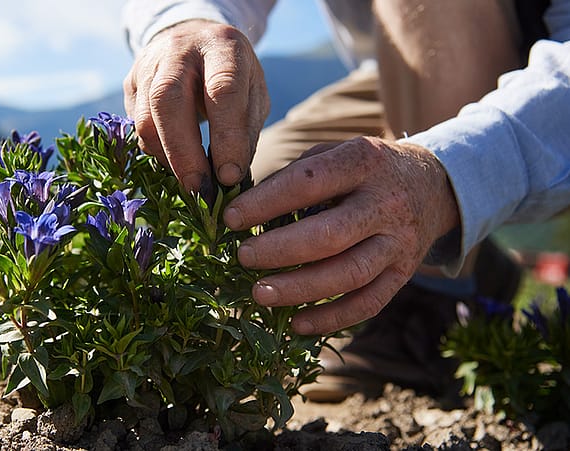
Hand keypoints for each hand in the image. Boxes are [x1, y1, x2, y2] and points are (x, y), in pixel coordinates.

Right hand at [123, 19, 269, 192]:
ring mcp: (147, 65)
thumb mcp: (253, 93)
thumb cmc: (232, 74)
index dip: (226, 137)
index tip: (229, 176)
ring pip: (146, 118)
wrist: (194, 40)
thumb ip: (245, 131)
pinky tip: (175, 161)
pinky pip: (137, 126)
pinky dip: (156, 150)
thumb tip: (229, 177)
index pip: (222, 90)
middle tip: (199, 188)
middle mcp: (179, 50)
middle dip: (183, 153)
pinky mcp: (130, 84)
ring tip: (190, 181)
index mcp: (221, 46)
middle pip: (168, 101)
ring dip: (167, 157)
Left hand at [223, 137, 459, 334]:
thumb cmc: (363, 170)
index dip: (265, 202)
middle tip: (243, 258)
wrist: (432, 185)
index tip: (231, 218)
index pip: (308, 182)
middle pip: (329, 235)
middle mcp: (386, 203)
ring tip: (260, 293)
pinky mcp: (404, 274)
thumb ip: (295, 174)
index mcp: (364, 161)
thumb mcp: (336, 153)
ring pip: (349, 274)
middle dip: (279, 251)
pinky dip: (331, 319)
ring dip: (300, 289)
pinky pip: (368, 304)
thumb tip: (243, 207)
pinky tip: (297, 323)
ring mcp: (399, 242)